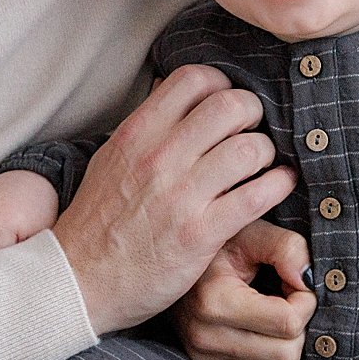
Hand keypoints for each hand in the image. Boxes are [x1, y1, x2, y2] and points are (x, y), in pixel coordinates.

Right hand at [56, 65, 298, 334]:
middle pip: (230, 106)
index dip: (221, 84)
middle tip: (252, 129)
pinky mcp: (202, 233)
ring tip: (262, 163)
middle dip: (252, 112)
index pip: (193, 79)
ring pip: (250, 148)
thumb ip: (145, 126)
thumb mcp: (110, 158)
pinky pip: (258, 195)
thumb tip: (171, 88)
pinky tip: (279, 184)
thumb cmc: (97, 221)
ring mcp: (182, 195)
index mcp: (137, 133)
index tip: (227, 102)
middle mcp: (160, 157)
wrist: (79, 280)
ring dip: (266, 151)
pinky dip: (278, 184)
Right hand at [173, 220, 316, 359]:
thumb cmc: (221, 245)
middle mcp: (204, 337)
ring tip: (275, 318)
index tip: (295, 283)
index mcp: (214, 300)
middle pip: (285, 356)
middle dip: (299, 327)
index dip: (305, 300)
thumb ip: (286, 248)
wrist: (177, 260)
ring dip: (285, 348)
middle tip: (288, 300)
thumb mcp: (251, 232)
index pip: (287, 322)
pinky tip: (265, 335)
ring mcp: (203, 358)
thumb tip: (308, 280)